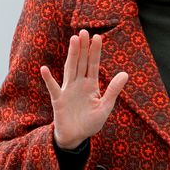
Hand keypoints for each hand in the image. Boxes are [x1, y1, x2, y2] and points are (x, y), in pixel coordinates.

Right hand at [40, 29, 128, 148]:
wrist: (75, 137)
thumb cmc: (90, 123)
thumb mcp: (105, 107)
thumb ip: (113, 90)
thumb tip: (125, 74)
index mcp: (91, 85)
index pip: (93, 64)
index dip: (95, 51)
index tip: (97, 37)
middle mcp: (79, 84)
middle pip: (81, 62)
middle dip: (83, 47)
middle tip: (83, 31)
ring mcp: (67, 90)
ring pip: (70, 69)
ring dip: (72, 55)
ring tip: (73, 40)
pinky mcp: (58, 100)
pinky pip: (53, 87)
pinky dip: (48, 79)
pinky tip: (44, 69)